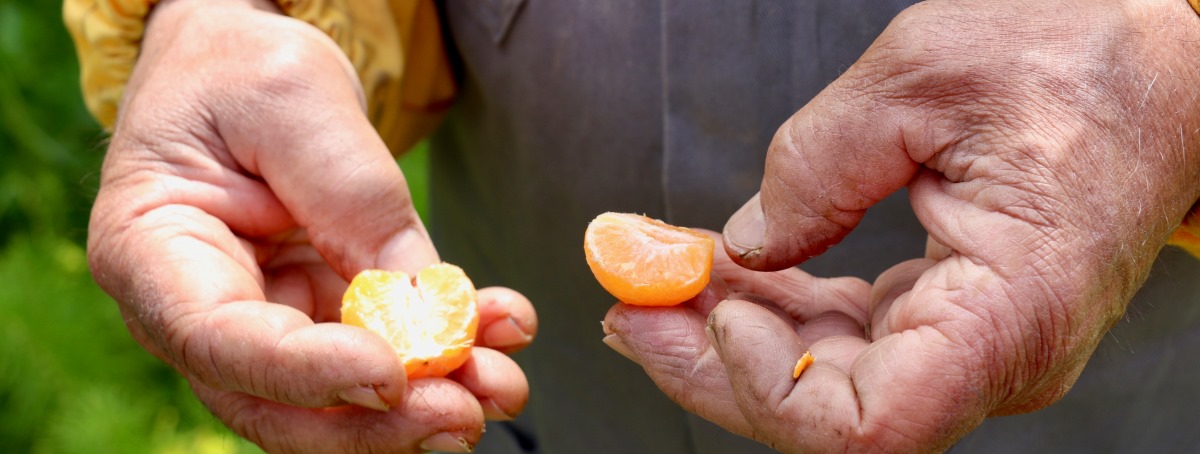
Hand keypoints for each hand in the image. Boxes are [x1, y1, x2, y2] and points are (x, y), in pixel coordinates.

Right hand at [87, 0, 535, 451]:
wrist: (240, 65)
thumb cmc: (241, 70)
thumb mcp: (295, 101)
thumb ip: (353, 200)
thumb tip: (424, 309)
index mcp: (150, 251)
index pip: (221, 341)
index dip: (309, 374)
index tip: (391, 375)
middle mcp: (196, 309)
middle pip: (279, 402)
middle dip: (378, 422)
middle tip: (464, 411)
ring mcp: (260, 322)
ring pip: (337, 399)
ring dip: (425, 401)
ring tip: (501, 382)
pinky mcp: (317, 318)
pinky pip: (379, 354)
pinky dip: (442, 351)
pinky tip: (502, 330)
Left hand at [604, 0, 1199, 450]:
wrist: (1159, 76)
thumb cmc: (1078, 65)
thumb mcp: (923, 77)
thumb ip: (817, 166)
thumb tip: (745, 243)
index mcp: (1008, 312)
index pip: (875, 428)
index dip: (775, 391)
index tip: (716, 311)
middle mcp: (992, 354)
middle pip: (829, 415)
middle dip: (713, 366)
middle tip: (627, 309)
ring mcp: (967, 343)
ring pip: (827, 380)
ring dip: (727, 338)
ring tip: (650, 284)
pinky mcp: (946, 315)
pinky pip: (845, 335)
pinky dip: (773, 308)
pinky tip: (715, 274)